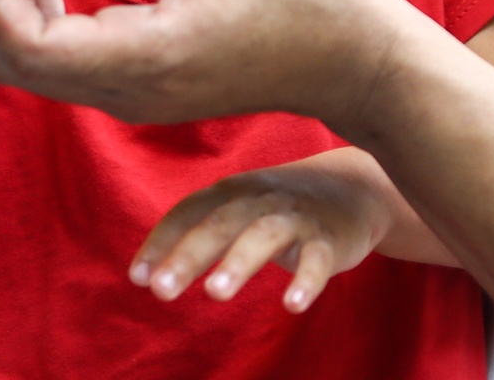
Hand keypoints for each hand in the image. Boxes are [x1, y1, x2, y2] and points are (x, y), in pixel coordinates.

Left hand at [0, 0, 430, 131]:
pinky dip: (40, 19)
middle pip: (13, 67)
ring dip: (7, 10)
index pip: (24, 45)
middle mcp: (130, 92)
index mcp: (143, 59)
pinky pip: (68, 64)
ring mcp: (139, 96)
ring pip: (36, 70)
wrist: (363, 61)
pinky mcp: (150, 87)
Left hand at [130, 149, 411, 313]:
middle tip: (161, 290)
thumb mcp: (237, 212)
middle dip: (190, 254)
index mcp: (231, 191)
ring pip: (264, 235)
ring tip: (215, 293)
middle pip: (221, 222)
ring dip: (238, 262)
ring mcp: (296, 217)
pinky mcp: (329, 239)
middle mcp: (259, 198)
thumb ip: (195, 237)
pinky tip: (292, 304)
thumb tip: (142, 276)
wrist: (355, 187)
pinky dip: (307, 280)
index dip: (162, 241)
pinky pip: (318, 260)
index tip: (137, 277)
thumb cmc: (279, 207)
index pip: (189, 211)